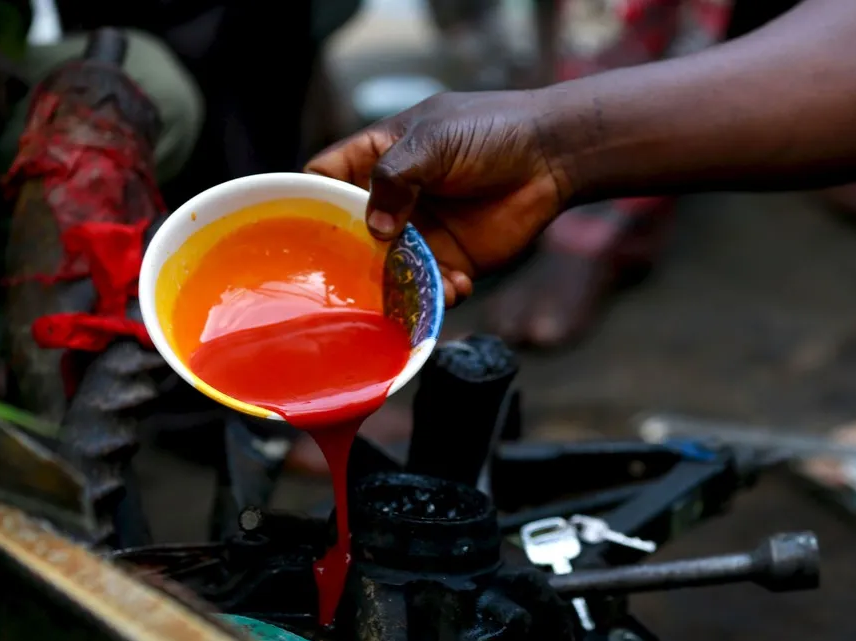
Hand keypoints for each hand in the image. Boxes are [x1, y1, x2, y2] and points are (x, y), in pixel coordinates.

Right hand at [305, 90, 572, 305]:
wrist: (551, 155)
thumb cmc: (490, 132)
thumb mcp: (433, 141)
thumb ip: (395, 177)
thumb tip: (375, 229)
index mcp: (378, 160)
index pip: (327, 180)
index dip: (312, 200)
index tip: (303, 229)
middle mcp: (394, 201)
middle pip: (352, 237)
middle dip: (352, 260)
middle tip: (356, 279)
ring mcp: (422, 232)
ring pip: (390, 270)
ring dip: (399, 285)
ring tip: (421, 286)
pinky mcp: (453, 259)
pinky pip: (432, 286)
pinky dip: (438, 293)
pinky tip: (456, 286)